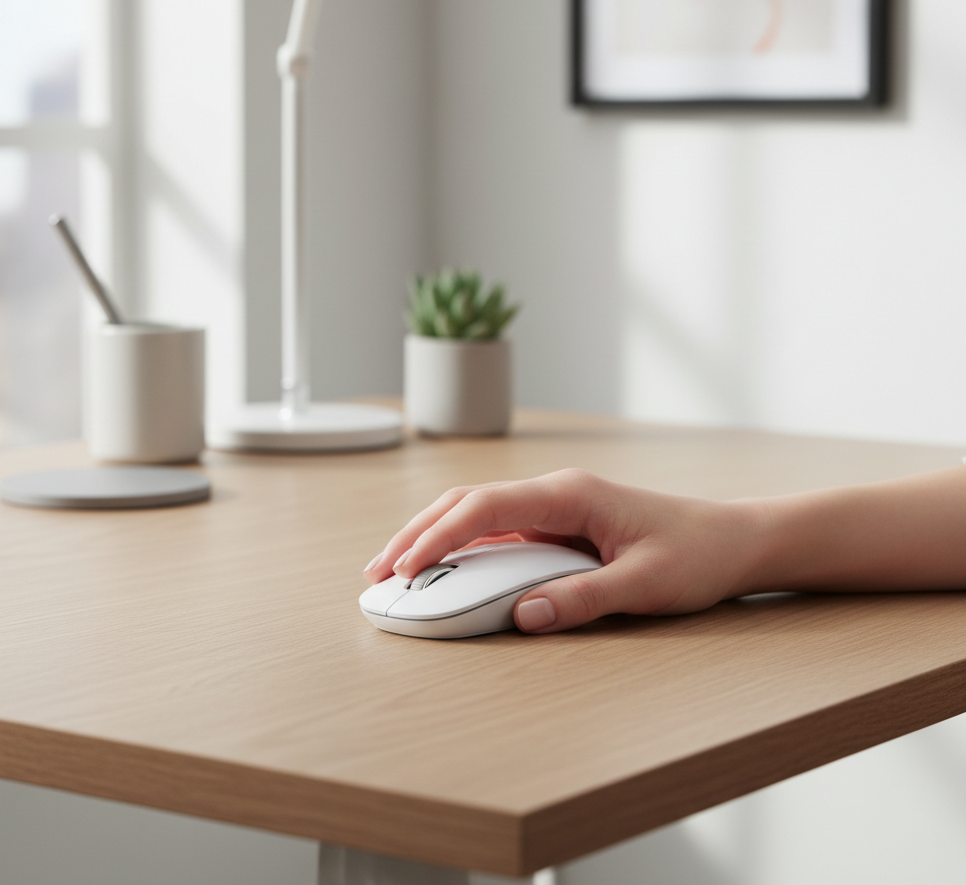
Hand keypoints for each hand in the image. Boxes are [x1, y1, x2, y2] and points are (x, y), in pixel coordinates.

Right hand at [362, 469, 763, 633]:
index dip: (438, 536)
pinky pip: (500, 532)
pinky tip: (446, 568)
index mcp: (569, 495)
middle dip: (418, 533)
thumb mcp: (644, 584)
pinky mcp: (560, 525)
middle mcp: (555, 493)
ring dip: (435, 537)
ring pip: (478, 514)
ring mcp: (556, 507)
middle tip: (378, 571)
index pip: (485, 507)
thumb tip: (522, 616)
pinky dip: (464, 547)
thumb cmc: (696, 555)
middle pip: (468, 503)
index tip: (405, 567)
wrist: (732, 540)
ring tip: (396, 569)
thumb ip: (582, 599)